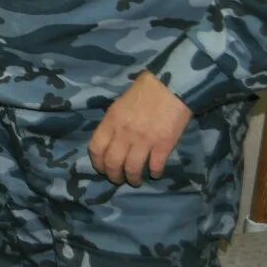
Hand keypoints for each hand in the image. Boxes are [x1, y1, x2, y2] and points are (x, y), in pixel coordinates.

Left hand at [89, 71, 192, 185]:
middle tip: (119, 179)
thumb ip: (113, 124)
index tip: (102, 169)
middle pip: (113, 163)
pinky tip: (154, 172)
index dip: (98, 163)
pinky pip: (155, 167)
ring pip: (132, 169)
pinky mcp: (164, 145)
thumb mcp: (119, 105)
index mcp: (111, 121)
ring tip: (136, 180)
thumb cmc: (143, 92)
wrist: (170, 86)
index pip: (96, 149)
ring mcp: (144, 140)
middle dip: (114, 176)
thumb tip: (110, 142)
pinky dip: (154, 173)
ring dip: (133, 178)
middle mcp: (124, 133)